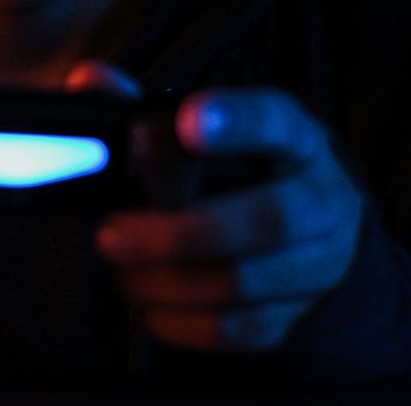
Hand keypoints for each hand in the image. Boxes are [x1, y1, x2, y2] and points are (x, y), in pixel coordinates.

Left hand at [95, 83, 364, 352]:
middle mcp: (323, 197)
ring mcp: (322, 262)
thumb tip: (87, 81)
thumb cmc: (240, 170)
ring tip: (121, 268)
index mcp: (295, 137)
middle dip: (178, 233)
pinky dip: (182, 320)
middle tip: (111, 235)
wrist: (313, 231)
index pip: (276, 119)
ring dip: (166, 280)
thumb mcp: (208, 131)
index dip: (237, 121)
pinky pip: (240, 329)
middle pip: (267, 219)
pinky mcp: (302, 314)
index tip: (188, 122)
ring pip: (244, 282)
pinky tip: (149, 303)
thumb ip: (144, 106)